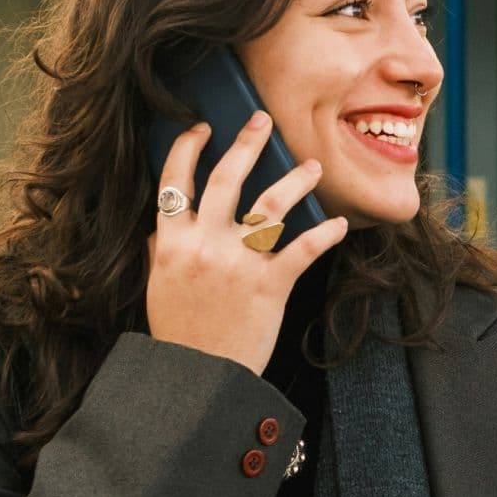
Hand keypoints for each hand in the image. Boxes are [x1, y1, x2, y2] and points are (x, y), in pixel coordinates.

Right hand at [144, 111, 349, 375]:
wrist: (199, 376)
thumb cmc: (178, 333)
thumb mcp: (157, 285)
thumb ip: (159, 250)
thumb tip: (161, 226)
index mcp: (171, 243)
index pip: (174, 181)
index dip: (188, 149)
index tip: (201, 129)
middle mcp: (204, 244)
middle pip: (226, 178)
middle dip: (246, 143)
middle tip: (261, 120)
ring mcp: (238, 262)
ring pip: (271, 205)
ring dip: (295, 180)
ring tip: (312, 166)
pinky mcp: (270, 284)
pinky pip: (303, 248)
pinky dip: (325, 233)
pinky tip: (338, 223)